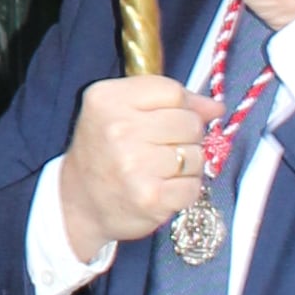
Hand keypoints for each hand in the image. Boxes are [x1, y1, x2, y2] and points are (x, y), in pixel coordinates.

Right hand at [56, 74, 208, 257]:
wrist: (78, 203)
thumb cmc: (104, 152)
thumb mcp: (120, 111)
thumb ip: (167, 100)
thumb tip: (215, 107)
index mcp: (108, 99)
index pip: (173, 91)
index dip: (181, 107)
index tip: (169, 120)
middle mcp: (119, 129)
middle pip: (189, 123)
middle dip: (185, 137)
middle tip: (162, 149)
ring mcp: (135, 165)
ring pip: (196, 155)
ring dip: (186, 165)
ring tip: (160, 170)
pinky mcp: (151, 198)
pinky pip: (193, 186)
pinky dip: (184, 189)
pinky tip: (163, 189)